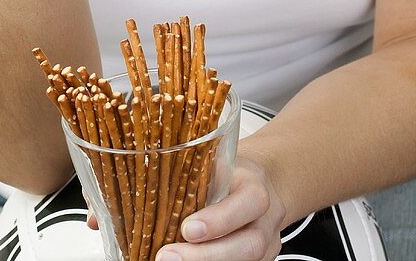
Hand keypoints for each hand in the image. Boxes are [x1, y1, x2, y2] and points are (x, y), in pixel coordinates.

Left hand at [155, 155, 286, 260]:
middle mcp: (266, 218)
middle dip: (207, 256)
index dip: (220, 219)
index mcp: (255, 185)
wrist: (253, 186)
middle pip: (250, 245)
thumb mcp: (213, 163)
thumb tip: (148, 179)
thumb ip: (193, 173)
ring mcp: (267, 245)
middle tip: (167, 257)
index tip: (187, 229)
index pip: (249, 202)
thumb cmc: (227, 174)